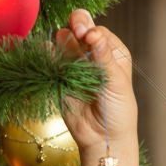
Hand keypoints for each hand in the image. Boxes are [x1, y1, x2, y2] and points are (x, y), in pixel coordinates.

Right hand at [56, 9, 138, 165]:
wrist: (102, 138)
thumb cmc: (118, 111)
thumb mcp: (116, 82)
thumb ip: (103, 56)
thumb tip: (92, 32)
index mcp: (112, 53)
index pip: (98, 31)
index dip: (91, 31)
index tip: (88, 38)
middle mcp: (94, 54)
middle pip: (79, 30)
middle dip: (76, 27)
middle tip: (76, 33)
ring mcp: (75, 64)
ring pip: (63, 41)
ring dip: (63, 41)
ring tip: (67, 50)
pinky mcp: (59, 75)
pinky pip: (49, 58)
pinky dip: (47, 53)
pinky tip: (48, 54)